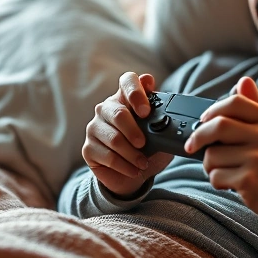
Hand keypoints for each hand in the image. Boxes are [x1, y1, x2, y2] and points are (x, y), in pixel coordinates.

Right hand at [82, 72, 173, 197]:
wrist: (134, 176)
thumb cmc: (149, 149)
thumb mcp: (161, 134)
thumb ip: (163, 120)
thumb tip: (170, 117)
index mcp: (126, 98)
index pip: (127, 81)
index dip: (136, 92)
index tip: (146, 111)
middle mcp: (107, 108)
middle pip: (119, 113)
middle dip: (134, 131)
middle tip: (144, 144)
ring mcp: (95, 127)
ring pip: (114, 138)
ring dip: (132, 154)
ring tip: (143, 163)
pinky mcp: (88, 148)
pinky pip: (107, 156)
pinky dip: (124, 166)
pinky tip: (134, 170)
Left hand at [185, 76, 257, 232]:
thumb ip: (255, 106)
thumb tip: (243, 81)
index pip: (234, 102)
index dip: (212, 110)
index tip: (202, 121)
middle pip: (218, 126)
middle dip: (198, 137)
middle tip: (192, 146)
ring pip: (212, 155)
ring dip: (210, 166)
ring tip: (224, 169)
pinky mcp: (250, 179)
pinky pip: (216, 176)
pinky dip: (217, 181)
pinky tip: (231, 183)